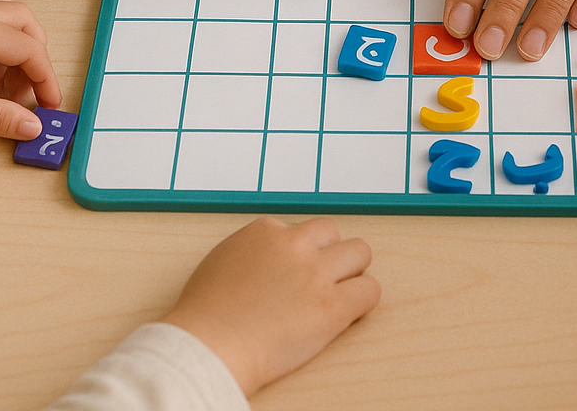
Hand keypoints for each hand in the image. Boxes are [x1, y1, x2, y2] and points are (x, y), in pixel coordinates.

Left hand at [0, 0, 60, 139]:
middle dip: (34, 55)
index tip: (48, 105)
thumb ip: (0, 117)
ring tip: (1, 79)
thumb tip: (33, 127)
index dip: (45, 78)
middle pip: (22, 19)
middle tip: (26, 90)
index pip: (28, 48)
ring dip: (14, 39)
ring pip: (3, 7)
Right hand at [161, 217, 378, 396]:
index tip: (294, 274)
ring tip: (337, 295)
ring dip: (352, 272)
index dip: (301, 254)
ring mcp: (316, 274)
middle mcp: (295, 245)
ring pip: (360, 253)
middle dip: (330, 255)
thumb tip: (271, 259)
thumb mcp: (224, 260)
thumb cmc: (206, 314)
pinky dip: (362, 301)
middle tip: (321, 282)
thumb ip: (255, 251)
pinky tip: (345, 315)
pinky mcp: (332, 307)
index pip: (302, 230)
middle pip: (334, 233)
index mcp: (266, 231)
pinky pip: (370, 291)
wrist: (209, 345)